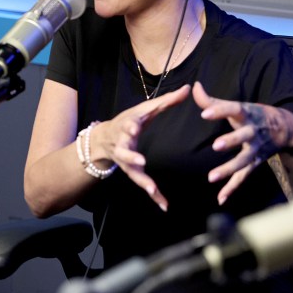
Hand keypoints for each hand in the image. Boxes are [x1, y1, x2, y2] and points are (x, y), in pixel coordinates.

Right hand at [90, 83, 190, 210]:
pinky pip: (142, 184)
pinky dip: (153, 195)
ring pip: (131, 172)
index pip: (126, 126)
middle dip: (130, 157)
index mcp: (125, 127)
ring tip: (153, 189)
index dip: (129, 127)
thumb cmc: (128, 122)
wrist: (102, 140)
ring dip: (142, 181)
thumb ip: (167, 101)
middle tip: (140, 161)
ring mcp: (125, 161)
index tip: (133, 129)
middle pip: (124, 152)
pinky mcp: (131, 172)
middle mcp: (122, 145)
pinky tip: (164, 205)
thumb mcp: (145, 110)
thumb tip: (189, 88)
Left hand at [193, 81, 292, 203]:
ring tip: (211, 177)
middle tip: (216, 145)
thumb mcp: (237, 106)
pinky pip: (244, 176)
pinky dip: (233, 187)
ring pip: (244, 160)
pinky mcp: (256, 162)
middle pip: (243, 136)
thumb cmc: (253, 115)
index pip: (233, 109)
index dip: (219, 110)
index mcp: (247, 114)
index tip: (204, 113)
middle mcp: (253, 131)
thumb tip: (194, 86)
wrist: (286, 128)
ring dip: (229, 169)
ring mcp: (256, 148)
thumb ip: (212, 100)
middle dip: (231, 140)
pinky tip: (220, 198)